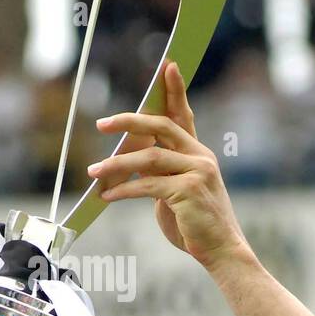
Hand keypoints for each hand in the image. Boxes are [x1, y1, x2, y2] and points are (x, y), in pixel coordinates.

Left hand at [87, 59, 247, 271]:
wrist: (221, 250)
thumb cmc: (195, 224)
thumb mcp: (175, 192)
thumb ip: (159, 173)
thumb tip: (130, 160)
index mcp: (198, 153)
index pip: (184, 115)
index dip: (175, 90)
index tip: (168, 65)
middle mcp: (200, 157)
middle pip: (161, 127)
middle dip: (129, 122)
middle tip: (101, 124)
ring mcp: (196, 172)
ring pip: (148, 158)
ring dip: (116, 165)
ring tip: (93, 172)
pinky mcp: (188, 191)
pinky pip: (147, 186)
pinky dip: (123, 190)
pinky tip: (107, 196)